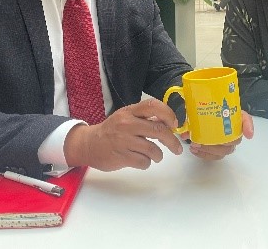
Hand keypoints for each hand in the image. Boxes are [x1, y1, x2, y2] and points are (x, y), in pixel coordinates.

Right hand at [63, 98, 183, 170]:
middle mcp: (127, 124)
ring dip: (159, 155)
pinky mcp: (121, 157)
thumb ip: (145, 118)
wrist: (89, 144)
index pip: (153, 106)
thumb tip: (170, 123)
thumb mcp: (126, 117)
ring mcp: (123, 141)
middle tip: (177, 148)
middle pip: (158, 131)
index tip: (174, 124)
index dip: (168, 114)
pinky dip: (147, 163)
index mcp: (130, 111)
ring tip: (156, 155)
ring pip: (153, 149)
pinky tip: (142, 160)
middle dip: (172, 141)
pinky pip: (144, 162)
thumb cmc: (113, 130)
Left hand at [182, 111, 254, 159]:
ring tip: (195, 146)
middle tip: (203, 141)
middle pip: (234, 140)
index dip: (248, 127)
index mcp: (233, 115)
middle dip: (219, 143)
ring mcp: (227, 142)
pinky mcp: (219, 150)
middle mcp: (233, 130)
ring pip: (225, 151)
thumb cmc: (203, 109)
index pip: (246, 119)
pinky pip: (217, 157)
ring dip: (210, 150)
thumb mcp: (198, 106)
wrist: (200, 115)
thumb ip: (193, 115)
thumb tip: (184, 132)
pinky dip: (206, 155)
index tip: (248, 134)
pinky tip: (195, 151)